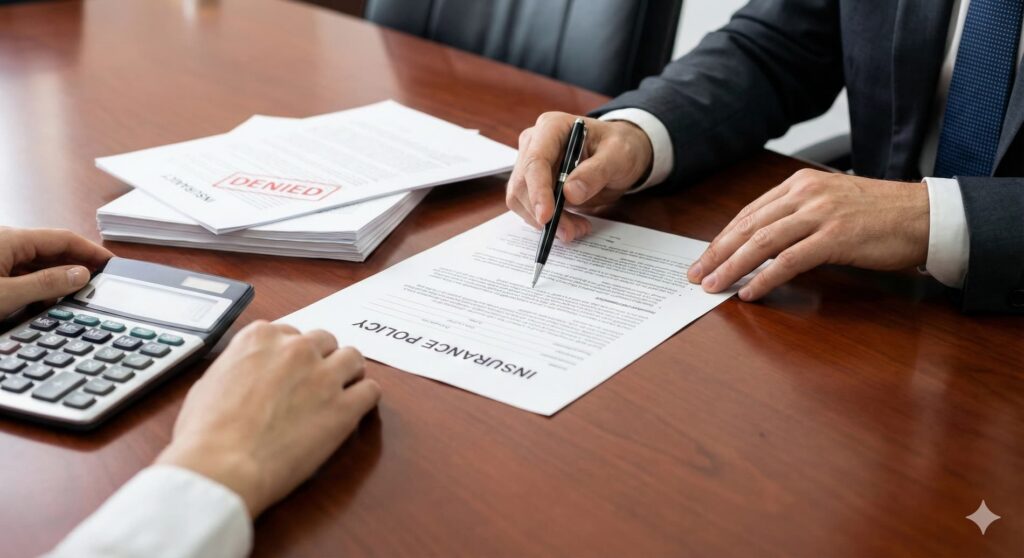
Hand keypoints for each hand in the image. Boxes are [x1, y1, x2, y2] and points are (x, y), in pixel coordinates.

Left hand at [0, 227, 112, 317]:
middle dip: (77, 267)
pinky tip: (45, 302)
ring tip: (74, 297)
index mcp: (12, 239)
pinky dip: (39, 286)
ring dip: (57, 280)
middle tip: (98, 284)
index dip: (91, 251)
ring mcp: (0, 256)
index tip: (111, 264)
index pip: (64, 239)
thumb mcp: (6, 294)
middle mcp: (7, 242)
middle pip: (53, 251)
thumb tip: (81, 275)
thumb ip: (46, 284)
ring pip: (39, 264)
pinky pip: (24, 273)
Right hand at [156, 321, 380, 517]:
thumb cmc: (206, 433)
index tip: (290, 371)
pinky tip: (354, 410)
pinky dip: (365, 399)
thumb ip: (236, 368)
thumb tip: (244, 375)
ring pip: (353, 358)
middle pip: (324, 341)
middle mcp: (296, 349)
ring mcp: (324, 376)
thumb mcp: (208, 383)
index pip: (290, 334)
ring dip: (348, 373)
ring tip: (340, 393)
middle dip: (321, 360)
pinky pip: (371, 391)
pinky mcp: (344, 407)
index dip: (291, 355)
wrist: (221, 466)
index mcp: (261, 338)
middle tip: (315, 384)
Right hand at [506, 112, 653, 241]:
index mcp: (552, 127)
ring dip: (545, 222)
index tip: (547, 217)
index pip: (535, 160)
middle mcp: (534, 143)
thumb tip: (570, 193)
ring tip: (577, 229)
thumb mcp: (618, 156)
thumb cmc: (619, 147)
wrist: (617, 154)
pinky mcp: (532, 184)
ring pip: (521, 200)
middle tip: (571, 232)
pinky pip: (529, 207)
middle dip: (543, 213)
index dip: (538, 191)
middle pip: (522, 184)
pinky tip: (571, 224)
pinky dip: (547, 222)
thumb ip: (596, 172)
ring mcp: (530, 164)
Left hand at [688, 169, 929, 300]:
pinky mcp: (835, 237)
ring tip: (714, 286)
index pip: (749, 213)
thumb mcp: (831, 206)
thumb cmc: (881, 215)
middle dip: (717, 253)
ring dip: (732, 267)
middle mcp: (805, 194)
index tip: (704, 258)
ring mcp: (820, 214)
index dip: (723, 238)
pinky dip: (766, 278)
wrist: (926, 216)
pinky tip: (750, 292)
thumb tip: (763, 246)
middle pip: (748, 226)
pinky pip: (789, 260)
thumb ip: (798, 218)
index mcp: (800, 184)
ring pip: (761, 242)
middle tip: (696, 275)